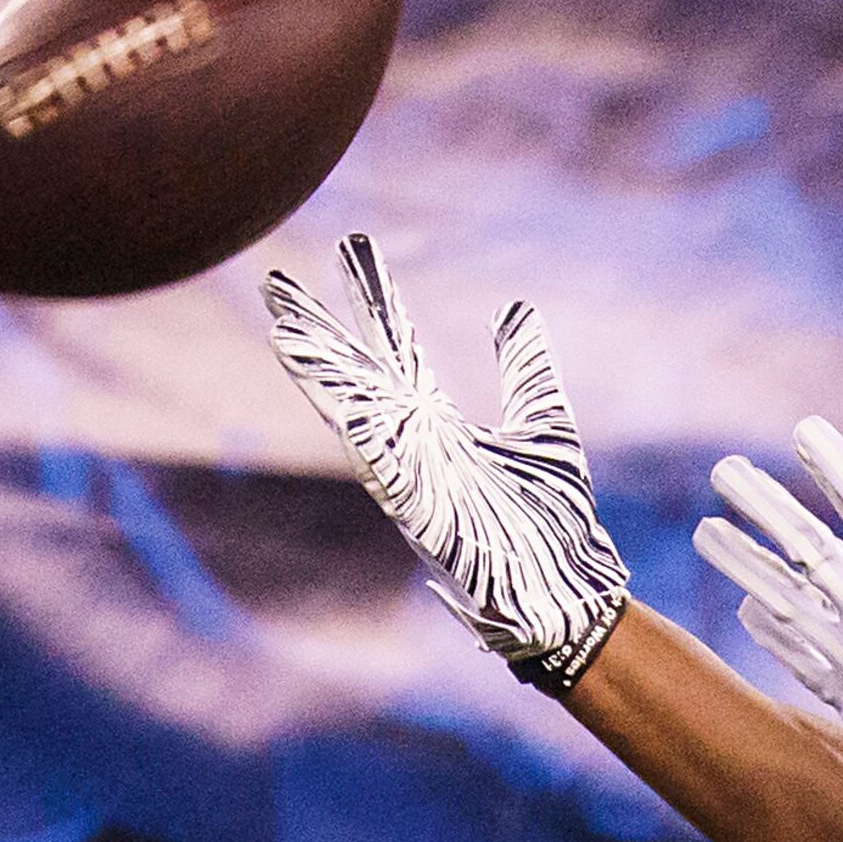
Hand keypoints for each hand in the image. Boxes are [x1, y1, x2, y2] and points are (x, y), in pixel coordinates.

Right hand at [264, 233, 628, 696]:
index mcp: (439, 425)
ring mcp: (410, 473)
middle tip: (277, 279)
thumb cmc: (553, 519)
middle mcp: (414, 444)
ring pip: (354, 411)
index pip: (399, 350)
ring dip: (317, 370)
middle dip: (320, 327)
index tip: (353, 250)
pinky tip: (335, 400)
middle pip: (359, 372)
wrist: (565, 591)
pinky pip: (378, 460)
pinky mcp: (417, 507)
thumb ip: (525, 371)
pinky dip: (354, 425)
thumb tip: (515, 309)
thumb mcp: (543, 425)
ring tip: (281, 323)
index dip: (375, 301)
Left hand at [692, 417, 842, 817]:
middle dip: (762, 506)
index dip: (834, 468)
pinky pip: (796, 659)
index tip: (802, 430)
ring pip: (784, 602)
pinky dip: (770, 631)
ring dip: (742, 563)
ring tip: (704, 531)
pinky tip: (744, 605)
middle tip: (723, 470)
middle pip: (806, 550)